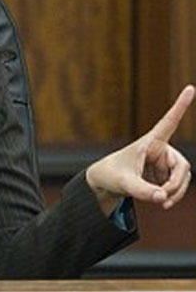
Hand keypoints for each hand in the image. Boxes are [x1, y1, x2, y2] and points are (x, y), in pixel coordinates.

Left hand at [86, 85, 193, 214]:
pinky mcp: (164, 175)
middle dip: (176, 185)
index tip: (190, 88)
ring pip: (182, 178)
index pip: (168, 123)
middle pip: (182, 166)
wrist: (105, 183)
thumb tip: (163, 198)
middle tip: (163, 200)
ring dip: (175, 192)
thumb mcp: (124, 183)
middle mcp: (161, 149)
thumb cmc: (111, 175)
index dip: (180, 106)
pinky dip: (171, 196)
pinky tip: (161, 202)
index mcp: (150, 142)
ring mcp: (164, 163)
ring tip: (162, 203)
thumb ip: (143, 191)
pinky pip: (177, 186)